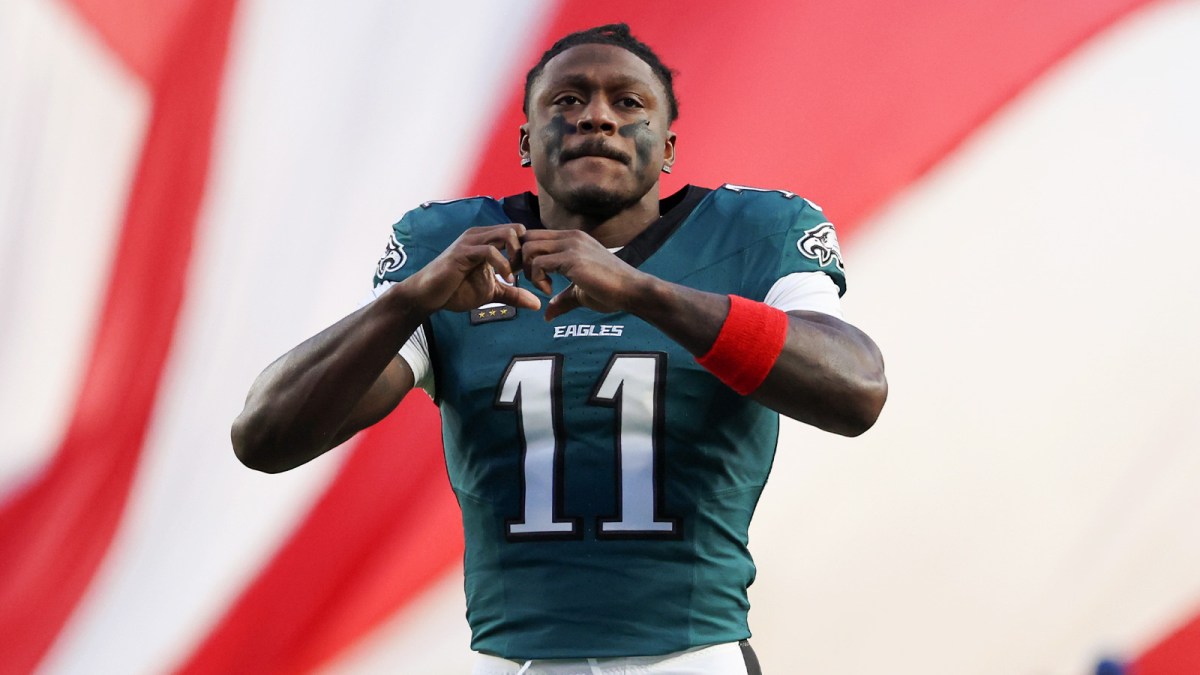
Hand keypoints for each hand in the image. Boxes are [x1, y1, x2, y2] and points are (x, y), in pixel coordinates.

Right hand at [407, 224, 540, 312]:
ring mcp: (471, 241)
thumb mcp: (492, 293)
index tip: (535, 275)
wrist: (427, 295)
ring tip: (517, 276)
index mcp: (489, 240)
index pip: (519, 235)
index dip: (530, 253)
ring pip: (506, 234)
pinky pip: (489, 250)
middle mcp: (481, 235)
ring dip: (517, 255)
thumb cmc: (457, 290)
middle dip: (528, 252)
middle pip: (517, 229)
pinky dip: (503, 264)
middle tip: (529, 274)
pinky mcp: (463, 252)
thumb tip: (538, 304)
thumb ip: (514, 294)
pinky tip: (507, 279)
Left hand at [519, 229, 646, 319]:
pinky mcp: (572, 259)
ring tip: (543, 286)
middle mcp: (570, 237)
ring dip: (529, 270)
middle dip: (521, 261)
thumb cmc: (611, 291)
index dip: (526, 257)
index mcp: (572, 239)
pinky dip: (537, 279)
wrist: (632, 291)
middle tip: (531, 282)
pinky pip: (539, 263)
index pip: (534, 236)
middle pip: (526, 238)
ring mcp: (571, 245)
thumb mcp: (579, 292)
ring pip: (529, 248)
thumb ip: (562, 299)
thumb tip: (547, 315)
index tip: (532, 278)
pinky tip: (550, 290)